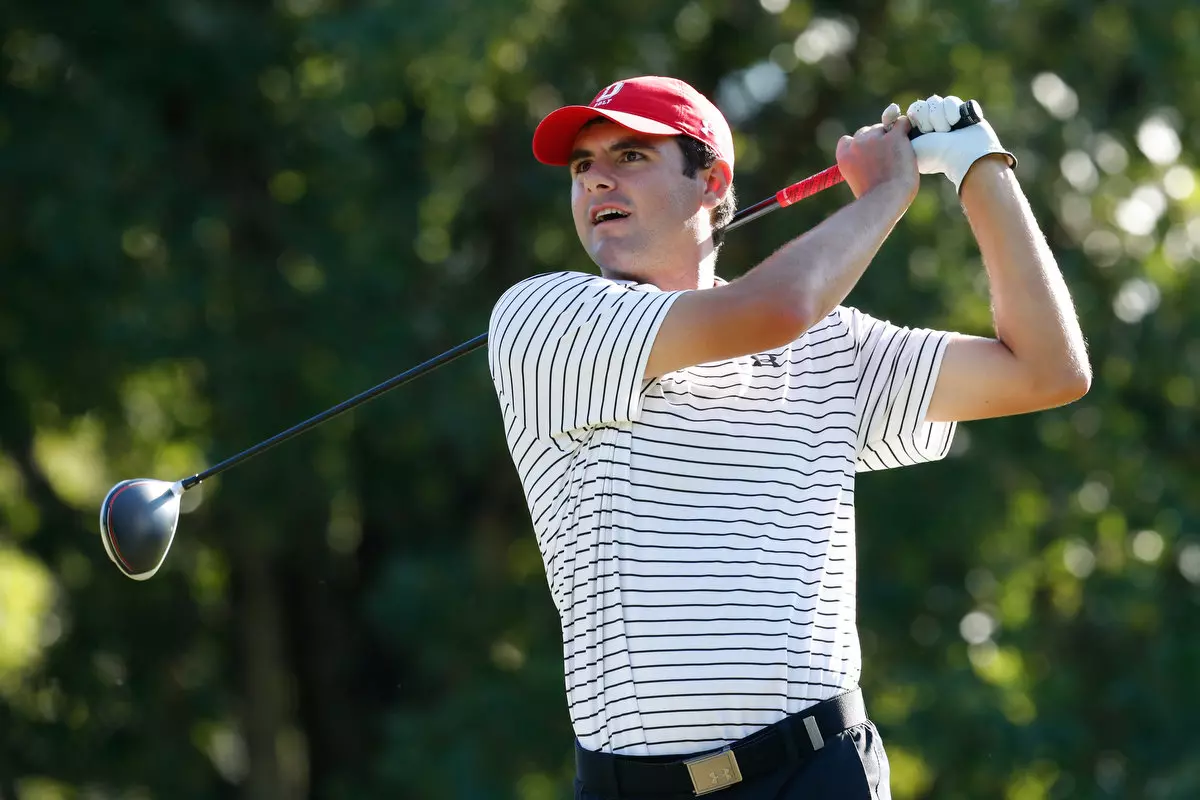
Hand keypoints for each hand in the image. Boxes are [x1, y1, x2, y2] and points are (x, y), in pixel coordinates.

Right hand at [835, 115, 918, 204]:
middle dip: (876, 141)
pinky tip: (908, 139)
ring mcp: (875, 138)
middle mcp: (857, 143)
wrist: (884, 201)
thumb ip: (860, 165)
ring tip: (898, 157)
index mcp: (844, 155)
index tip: (867, 156)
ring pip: (884, 127)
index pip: (847, 140)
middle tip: (887, 158)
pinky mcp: (894, 137)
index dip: (859, 146)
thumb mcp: (857, 181)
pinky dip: (906, 128)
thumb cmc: (873, 199)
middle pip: (866, 131)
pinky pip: (902, 123)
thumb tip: (873, 158)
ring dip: (891, 137)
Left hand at [902, 94, 1016, 192]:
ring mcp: (944, 118)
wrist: (965, 156)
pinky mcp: (959, 111)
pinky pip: (949, 100)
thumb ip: (893, 131)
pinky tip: (956, 123)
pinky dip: (952, 112)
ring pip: (933, 102)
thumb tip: (891, 112)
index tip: (901, 115)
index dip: (903, 115)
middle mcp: (929, 125)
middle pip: (918, 106)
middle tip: (932, 133)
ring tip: (946, 131)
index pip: (903, 116)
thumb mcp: (905, 146)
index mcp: (914, 135)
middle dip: (925, 119)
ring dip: (939, 118)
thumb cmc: (934, 155)